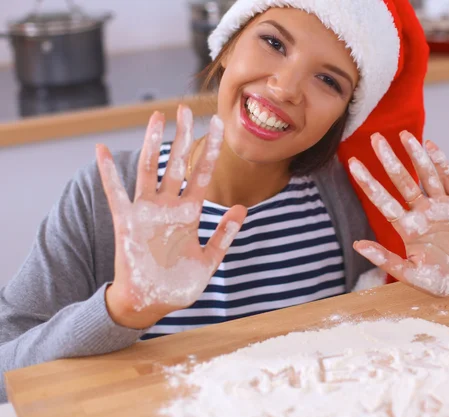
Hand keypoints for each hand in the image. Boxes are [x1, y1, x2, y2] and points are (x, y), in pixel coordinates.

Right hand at [98, 106, 246, 328]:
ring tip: (156, 116)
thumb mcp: (209, 260)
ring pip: (149, 169)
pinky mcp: (126, 222)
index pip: (202, 173)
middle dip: (181, 136)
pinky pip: (115, 193)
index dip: (210, 149)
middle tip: (185, 108)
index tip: (217, 124)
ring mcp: (147, 212)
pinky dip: (108, 172)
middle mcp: (169, 206)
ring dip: (152, 143)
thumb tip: (242, 208)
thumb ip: (224, 235)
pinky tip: (102, 150)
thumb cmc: (179, 284)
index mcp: (190, 213)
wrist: (151, 303)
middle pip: (176, 163)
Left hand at [349, 131, 448, 296]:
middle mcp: (422, 212)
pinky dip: (441, 163)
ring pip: (425, 176)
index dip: (369, 183)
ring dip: (416, 155)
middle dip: (389, 160)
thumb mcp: (412, 276)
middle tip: (375, 138)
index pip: (384, 201)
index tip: (353, 164)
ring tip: (405, 135)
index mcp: (408, 228)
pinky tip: (431, 146)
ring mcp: (441, 205)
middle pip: (402, 181)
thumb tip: (358, 245)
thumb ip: (387, 262)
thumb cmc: (441, 278)